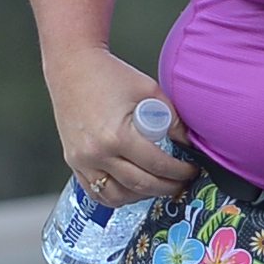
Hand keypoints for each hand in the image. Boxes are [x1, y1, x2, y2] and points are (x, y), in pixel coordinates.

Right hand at [46, 52, 195, 202]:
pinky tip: (131, 188)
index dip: (179, 172)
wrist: (72, 67)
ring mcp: (82, 160)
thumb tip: (188, 143)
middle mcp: (97, 153)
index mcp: (117, 135)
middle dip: (167, 187)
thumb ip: (172, 119)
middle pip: (141, 185)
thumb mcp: (150, 91)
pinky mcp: (73, 162)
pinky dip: (116, 195)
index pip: (157, 165)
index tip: (190, 170)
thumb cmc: (108, 75)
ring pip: (117, 196)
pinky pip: (96, 192)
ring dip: (142, 195)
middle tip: (180, 182)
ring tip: (157, 185)